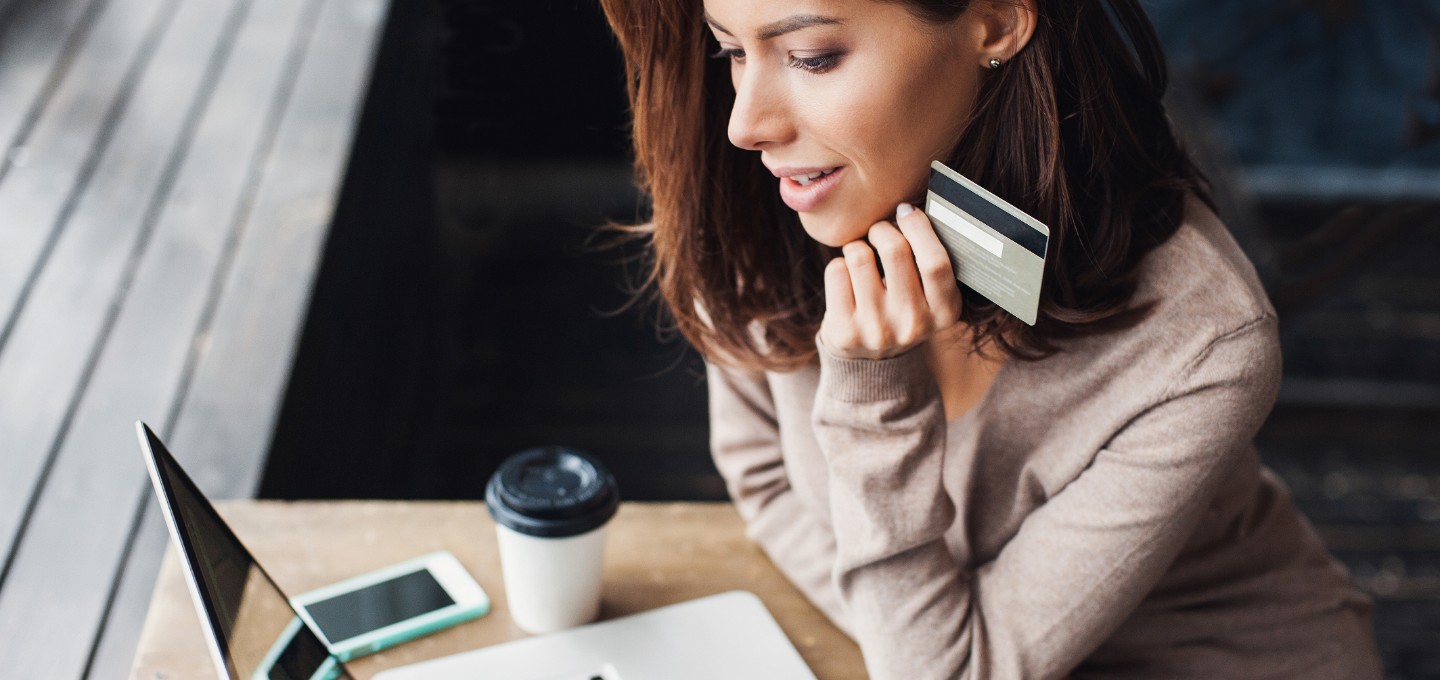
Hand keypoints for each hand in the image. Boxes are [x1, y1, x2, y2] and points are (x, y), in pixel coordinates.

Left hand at [819, 203, 963, 359]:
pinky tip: (848, 278)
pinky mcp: (845, 331)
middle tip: (878, 230)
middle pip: (894, 250)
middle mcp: (913, 324)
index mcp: (945, 312)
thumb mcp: (931, 294)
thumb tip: (909, 208)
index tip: (905, 210)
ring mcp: (877, 330)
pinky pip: (836, 270)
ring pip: (859, 255)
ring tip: (861, 257)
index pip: (936, 262)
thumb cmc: (904, 308)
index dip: (919, 228)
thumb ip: (929, 258)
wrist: (873, 362)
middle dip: (882, 228)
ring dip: (857, 246)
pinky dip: (840, 264)